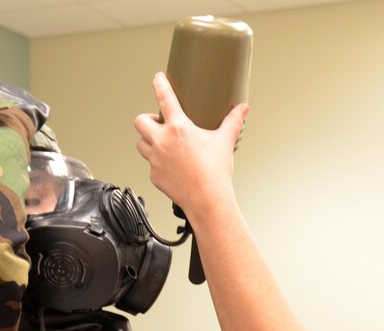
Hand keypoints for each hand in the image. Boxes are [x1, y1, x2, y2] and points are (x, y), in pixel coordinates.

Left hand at [134, 72, 248, 219]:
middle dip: (147, 119)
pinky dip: (157, 164)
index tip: (157, 78)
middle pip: (140, 121)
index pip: (164, 98)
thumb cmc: (215, 173)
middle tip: (158, 123)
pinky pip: (150, 166)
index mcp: (179, 128)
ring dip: (147, 141)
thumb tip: (242, 109)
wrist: (207, 200)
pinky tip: (170, 166)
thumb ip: (232, 122)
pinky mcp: (154, 176)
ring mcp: (155, 160)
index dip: (159, 84)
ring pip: (140, 144)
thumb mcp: (224, 142)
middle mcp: (162, 141)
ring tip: (161, 144)